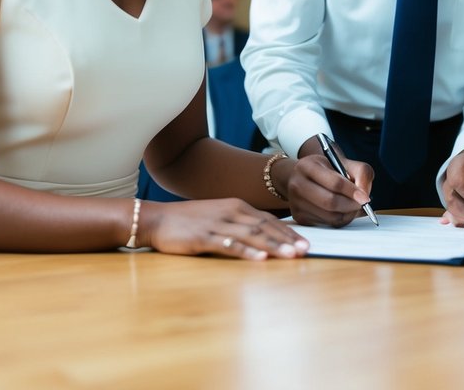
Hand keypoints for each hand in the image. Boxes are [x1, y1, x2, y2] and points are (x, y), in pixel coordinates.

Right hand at [141, 198, 308, 258]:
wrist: (158, 218)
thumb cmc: (190, 221)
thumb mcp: (219, 217)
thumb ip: (240, 224)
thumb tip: (263, 236)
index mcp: (236, 206)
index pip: (268, 219)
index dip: (288, 231)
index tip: (305, 243)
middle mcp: (231, 212)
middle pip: (265, 226)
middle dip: (287, 239)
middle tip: (305, 250)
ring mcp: (217, 224)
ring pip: (251, 235)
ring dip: (273, 245)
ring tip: (290, 255)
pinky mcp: (203, 237)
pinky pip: (229, 244)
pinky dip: (246, 251)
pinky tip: (259, 258)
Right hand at [286, 151, 374, 226]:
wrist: (304, 176)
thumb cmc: (326, 170)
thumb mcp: (344, 163)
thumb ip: (361, 173)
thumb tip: (364, 195)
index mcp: (307, 166)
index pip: (335, 182)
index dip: (353, 191)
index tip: (365, 198)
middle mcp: (297, 184)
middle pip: (330, 202)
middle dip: (351, 205)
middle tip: (362, 204)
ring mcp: (295, 203)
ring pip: (329, 216)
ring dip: (347, 214)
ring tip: (352, 206)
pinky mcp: (299, 217)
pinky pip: (326, 224)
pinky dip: (339, 220)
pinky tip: (342, 211)